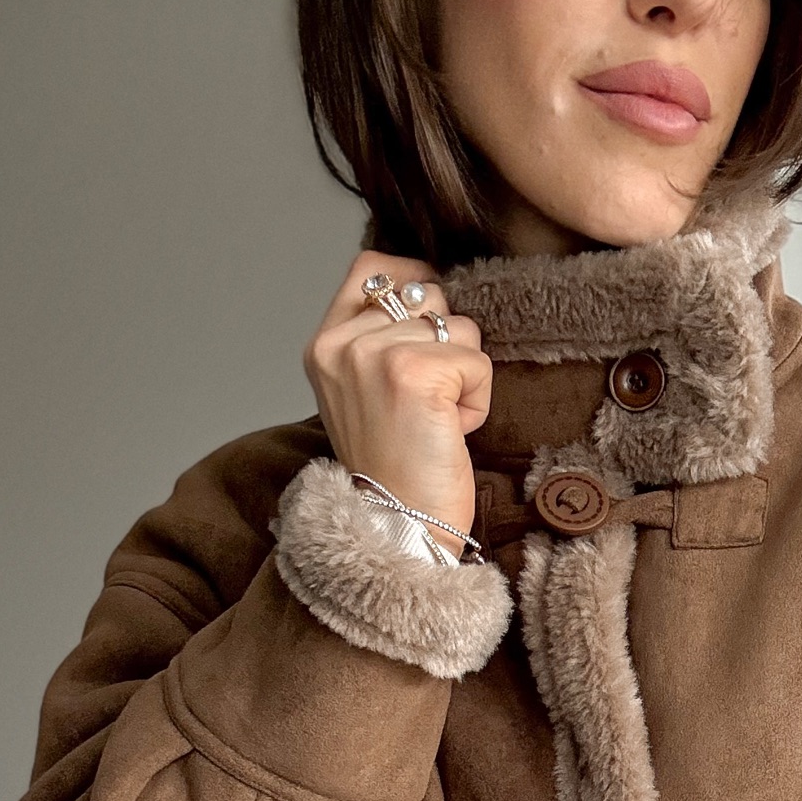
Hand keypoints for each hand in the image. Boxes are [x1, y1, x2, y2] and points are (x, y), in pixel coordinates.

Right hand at [304, 250, 492, 553]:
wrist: (397, 532)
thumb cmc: (393, 472)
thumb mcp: (363, 395)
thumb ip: (378, 341)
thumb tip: (428, 291)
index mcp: (324, 346)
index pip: (373, 267)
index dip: (415, 280)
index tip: (431, 325)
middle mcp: (342, 344)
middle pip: (428, 295)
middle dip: (446, 345)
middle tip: (426, 405)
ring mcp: (375, 355)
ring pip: (459, 328)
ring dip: (464, 377)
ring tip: (437, 422)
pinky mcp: (415, 372)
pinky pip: (477, 361)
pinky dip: (477, 401)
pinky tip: (450, 432)